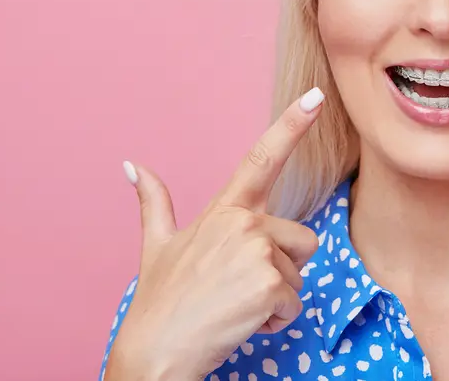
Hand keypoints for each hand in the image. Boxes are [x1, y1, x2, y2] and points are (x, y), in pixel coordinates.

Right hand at [104, 88, 325, 380]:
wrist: (154, 353)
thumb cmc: (160, 302)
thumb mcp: (158, 246)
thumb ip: (155, 203)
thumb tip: (132, 166)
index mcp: (225, 210)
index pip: (263, 158)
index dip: (292, 124)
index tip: (316, 95)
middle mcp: (245, 222)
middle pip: (302, 240)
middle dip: (282, 270)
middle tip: (238, 289)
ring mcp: (258, 251)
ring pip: (300, 274)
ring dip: (277, 298)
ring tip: (236, 306)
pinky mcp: (270, 283)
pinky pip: (296, 304)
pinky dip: (276, 321)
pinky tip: (242, 323)